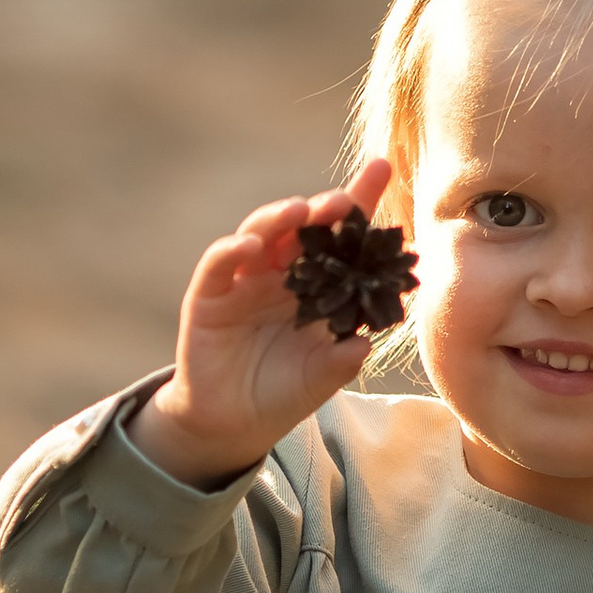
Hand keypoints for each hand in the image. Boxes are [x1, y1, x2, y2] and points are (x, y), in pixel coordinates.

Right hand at [130, 159, 396, 488]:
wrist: (232, 424)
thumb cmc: (282, 391)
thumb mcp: (319, 378)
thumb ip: (341, 361)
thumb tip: (366, 345)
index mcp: (315, 282)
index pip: (340, 235)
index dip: (359, 201)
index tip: (383, 168)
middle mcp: (280, 271)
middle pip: (302, 224)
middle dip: (323, 206)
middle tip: (344, 199)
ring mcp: (244, 279)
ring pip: (261, 232)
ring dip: (280, 217)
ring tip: (301, 209)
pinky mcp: (209, 295)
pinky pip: (219, 264)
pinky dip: (232, 250)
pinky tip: (250, 246)